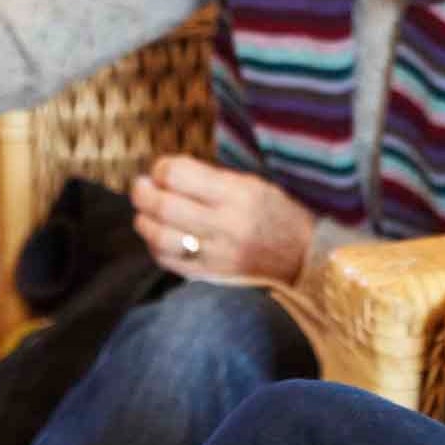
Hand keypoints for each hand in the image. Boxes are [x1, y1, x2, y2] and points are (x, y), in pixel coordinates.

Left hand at [130, 157, 315, 282]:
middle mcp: (225, 226)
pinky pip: (169, 262)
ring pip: (161, 237)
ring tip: (144, 212)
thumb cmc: (277, 214)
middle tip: (141, 187)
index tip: (161, 169)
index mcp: (238, 195)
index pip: (180, 176)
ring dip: (144, 221)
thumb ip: (212, 180)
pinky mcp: (211, 275)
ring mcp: (216, 255)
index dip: (162, 169)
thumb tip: (167, 175)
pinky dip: (155, 246)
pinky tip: (158, 236)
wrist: (304, 258)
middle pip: (164, 206)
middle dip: (143, 193)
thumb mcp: (254, 185)